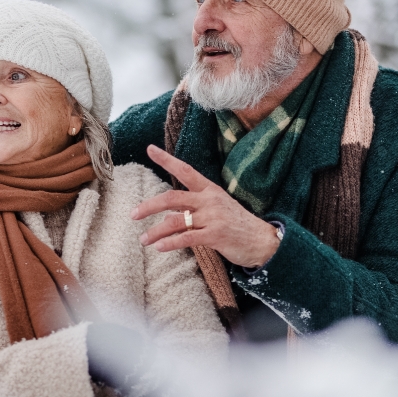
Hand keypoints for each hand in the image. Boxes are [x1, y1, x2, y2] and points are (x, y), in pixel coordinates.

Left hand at [131, 144, 280, 268]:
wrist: (263, 240)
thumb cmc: (237, 225)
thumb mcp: (216, 209)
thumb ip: (193, 208)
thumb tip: (167, 215)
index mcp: (209, 189)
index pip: (185, 170)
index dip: (166, 160)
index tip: (150, 149)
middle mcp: (209, 200)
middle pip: (172, 197)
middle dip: (149, 205)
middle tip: (133, 214)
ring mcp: (213, 217)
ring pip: (176, 221)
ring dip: (156, 231)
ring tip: (143, 239)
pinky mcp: (216, 235)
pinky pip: (187, 238)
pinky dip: (171, 243)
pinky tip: (160, 247)